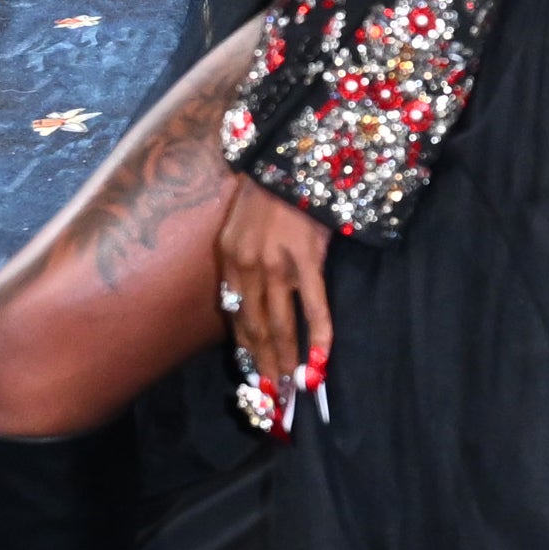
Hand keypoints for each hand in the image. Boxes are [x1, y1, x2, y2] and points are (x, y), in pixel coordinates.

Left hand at [217, 176, 335, 400]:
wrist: (290, 155)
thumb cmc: (270, 188)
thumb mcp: (243, 223)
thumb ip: (246, 258)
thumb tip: (258, 293)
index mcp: (230, 258)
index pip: (236, 314)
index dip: (245, 348)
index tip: (253, 373)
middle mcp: (247, 266)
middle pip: (255, 327)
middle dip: (264, 363)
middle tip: (272, 394)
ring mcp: (277, 264)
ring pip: (280, 324)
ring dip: (285, 359)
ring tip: (291, 386)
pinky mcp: (307, 259)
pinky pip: (314, 306)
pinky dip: (317, 337)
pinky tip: (319, 362)